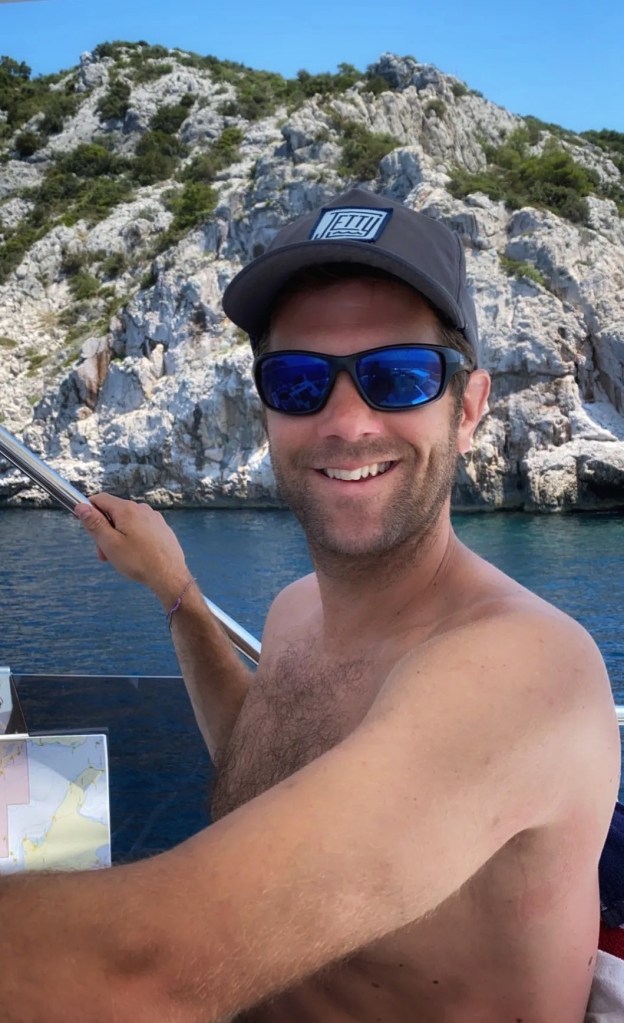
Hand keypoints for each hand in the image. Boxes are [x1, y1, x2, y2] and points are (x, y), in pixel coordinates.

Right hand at [74, 494, 190, 606]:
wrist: (169, 575)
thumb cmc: (139, 561)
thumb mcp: (109, 543)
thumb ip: (94, 523)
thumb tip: (82, 506)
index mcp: (127, 509)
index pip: (100, 499)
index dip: (90, 511)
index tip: (89, 528)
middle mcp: (142, 509)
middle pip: (113, 513)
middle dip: (105, 530)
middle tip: (104, 552)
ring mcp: (153, 518)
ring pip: (127, 522)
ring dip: (118, 536)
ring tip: (121, 557)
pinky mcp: (161, 528)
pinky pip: (140, 528)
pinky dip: (133, 539)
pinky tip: (135, 555)